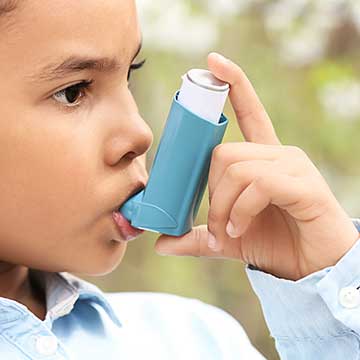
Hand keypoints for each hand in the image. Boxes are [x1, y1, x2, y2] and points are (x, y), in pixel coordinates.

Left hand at [154, 52, 359, 280]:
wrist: (313, 266)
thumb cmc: (275, 243)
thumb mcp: (229, 237)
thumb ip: (197, 237)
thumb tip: (161, 243)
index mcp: (262, 159)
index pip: (248, 111)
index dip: (233, 84)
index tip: (213, 63)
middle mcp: (278, 154)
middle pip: (223, 152)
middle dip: (211, 192)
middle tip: (216, 223)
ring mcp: (292, 165)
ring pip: (236, 168)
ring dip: (223, 206)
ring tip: (229, 230)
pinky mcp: (303, 183)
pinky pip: (258, 184)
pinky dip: (241, 210)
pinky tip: (240, 228)